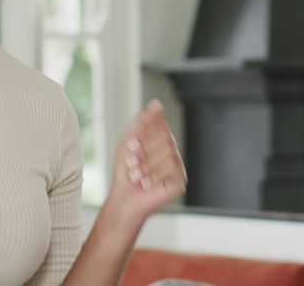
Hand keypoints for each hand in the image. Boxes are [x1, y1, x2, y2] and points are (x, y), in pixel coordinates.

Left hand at [105, 100, 186, 224]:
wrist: (124, 199)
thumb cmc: (126, 174)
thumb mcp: (129, 142)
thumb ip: (143, 122)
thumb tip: (157, 104)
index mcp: (161, 141)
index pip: (160, 126)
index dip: (144, 136)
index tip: (132, 147)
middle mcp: (171, 152)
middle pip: (165, 139)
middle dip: (144, 152)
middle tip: (133, 164)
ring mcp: (177, 167)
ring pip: (169, 153)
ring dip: (147, 165)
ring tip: (138, 176)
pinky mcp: (179, 182)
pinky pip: (172, 169)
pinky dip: (155, 176)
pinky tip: (147, 183)